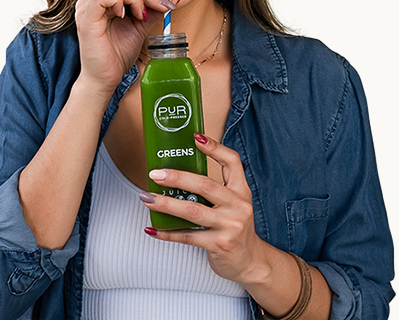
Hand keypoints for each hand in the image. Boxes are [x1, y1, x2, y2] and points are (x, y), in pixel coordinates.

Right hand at [73, 0, 180, 92]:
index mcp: (104, 3)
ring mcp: (86, 7)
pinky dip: (118, 2)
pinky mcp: (85, 16)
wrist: (105, 78)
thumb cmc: (117, 55)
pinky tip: (125, 16)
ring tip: (142, 16)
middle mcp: (93, 1)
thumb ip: (153, 11)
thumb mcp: (140, 28)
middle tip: (165, 4)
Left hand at [140, 133, 268, 284]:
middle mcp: (238, 206)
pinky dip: (167, 233)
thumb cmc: (234, 227)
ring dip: (165, 204)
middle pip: (205, 185)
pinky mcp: (219, 244)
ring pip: (192, 210)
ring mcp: (230, 226)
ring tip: (146, 198)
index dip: (215, 148)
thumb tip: (174, 173)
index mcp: (241, 191)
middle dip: (177, 177)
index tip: (195, 137)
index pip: (233, 162)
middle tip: (155, 174)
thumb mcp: (234, 204)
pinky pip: (187, 237)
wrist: (251, 262)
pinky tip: (152, 229)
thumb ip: (214, 189)